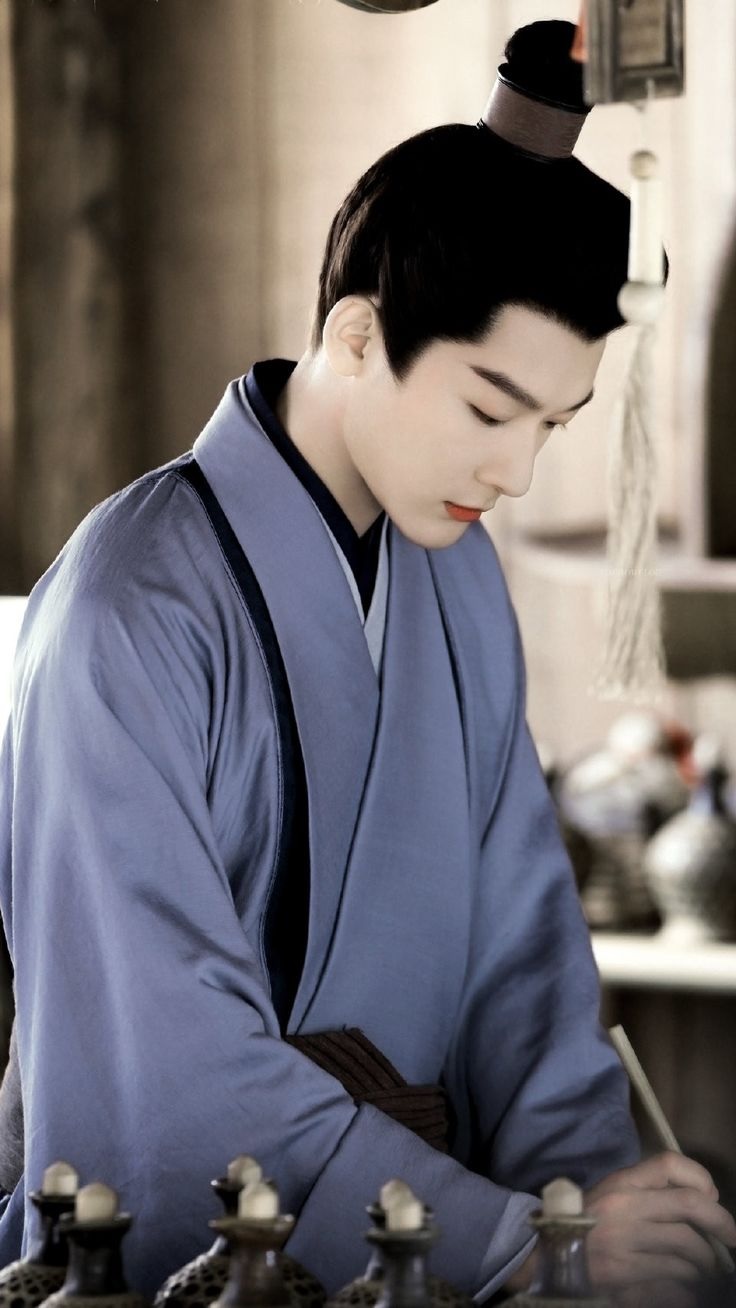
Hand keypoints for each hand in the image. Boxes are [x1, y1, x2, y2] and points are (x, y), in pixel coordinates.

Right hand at [585, 1152, 735, 1303]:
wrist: (549, 1255)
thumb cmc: (587, 1222)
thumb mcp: (612, 1194)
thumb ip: (648, 1192)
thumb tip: (702, 1198)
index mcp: (622, 1182)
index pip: (669, 1164)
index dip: (700, 1177)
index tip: (713, 1196)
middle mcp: (626, 1207)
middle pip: (690, 1205)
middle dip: (721, 1223)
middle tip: (732, 1238)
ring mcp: (625, 1242)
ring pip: (688, 1248)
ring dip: (704, 1262)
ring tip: (705, 1268)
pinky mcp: (625, 1275)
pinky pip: (672, 1280)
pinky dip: (686, 1286)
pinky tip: (686, 1288)